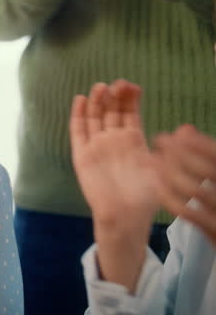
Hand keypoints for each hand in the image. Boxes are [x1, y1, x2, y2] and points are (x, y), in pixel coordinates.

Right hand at [70, 80, 158, 231]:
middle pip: (111, 111)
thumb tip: (184, 128)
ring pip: (94, 117)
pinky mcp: (81, 154)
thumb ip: (168, 148)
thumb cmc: (146, 197)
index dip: (130, 99)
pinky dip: (77, 115)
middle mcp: (113, 139)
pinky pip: (78, 131)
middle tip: (118, 84)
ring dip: (96, 100)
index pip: (130, 113)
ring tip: (100, 87)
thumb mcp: (163, 168)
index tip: (133, 87)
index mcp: (133, 141)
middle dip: (114, 96)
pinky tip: (80, 99)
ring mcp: (96, 145)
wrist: (124, 216)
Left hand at [153, 125, 215, 245]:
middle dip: (178, 153)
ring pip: (195, 190)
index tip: (167, 136)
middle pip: (207, 170)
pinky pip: (188, 213)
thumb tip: (185, 130)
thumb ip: (202, 153)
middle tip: (157, 142)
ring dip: (170, 172)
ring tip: (152, 159)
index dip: (195, 143)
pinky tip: (156, 183)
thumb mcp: (215, 174)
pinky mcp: (214, 230)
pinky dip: (169, 196)